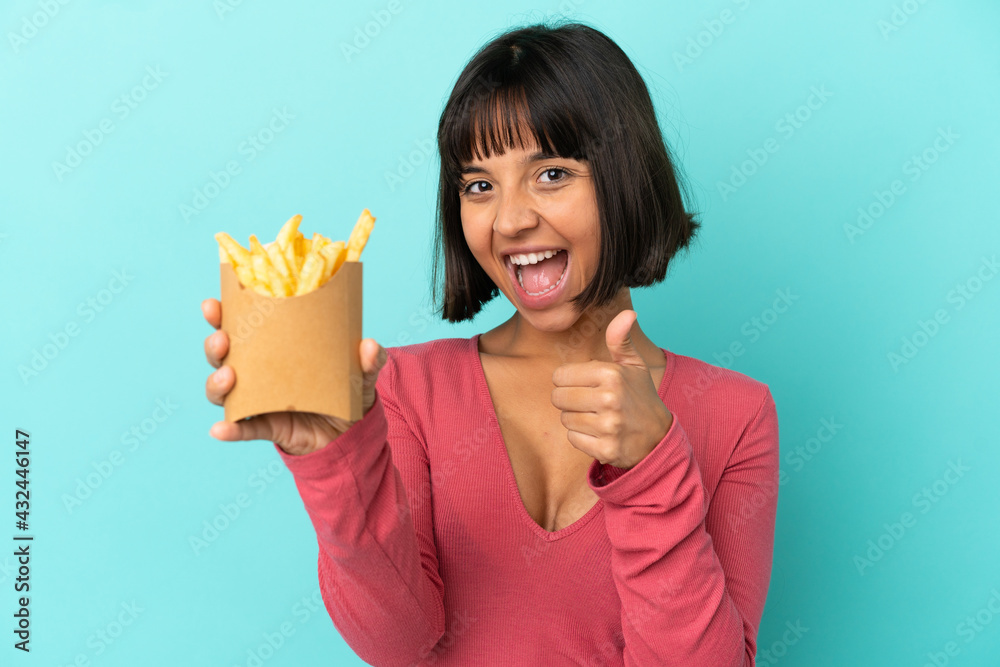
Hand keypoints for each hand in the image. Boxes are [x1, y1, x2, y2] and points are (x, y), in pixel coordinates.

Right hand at [201, 298, 386, 455]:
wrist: (353, 432)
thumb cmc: (348, 390)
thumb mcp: (362, 372)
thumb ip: (369, 359)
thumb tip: (370, 346)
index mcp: (275, 348)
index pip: (242, 326)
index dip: (222, 315)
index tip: (213, 305)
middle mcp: (258, 371)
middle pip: (223, 356)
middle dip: (214, 346)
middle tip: (222, 339)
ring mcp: (258, 399)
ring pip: (224, 391)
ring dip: (217, 383)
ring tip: (228, 376)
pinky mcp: (267, 427)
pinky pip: (243, 429)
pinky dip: (229, 430)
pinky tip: (220, 430)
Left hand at [550, 309, 672, 468]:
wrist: (658, 437)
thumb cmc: (639, 397)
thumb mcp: (633, 365)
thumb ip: (621, 339)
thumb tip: (628, 312)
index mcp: (611, 374)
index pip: (560, 376)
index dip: (568, 380)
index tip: (585, 385)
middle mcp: (609, 399)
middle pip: (558, 398)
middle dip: (569, 400)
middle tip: (589, 402)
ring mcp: (607, 426)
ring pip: (564, 419)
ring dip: (576, 419)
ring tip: (596, 417)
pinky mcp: (605, 449)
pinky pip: (573, 439)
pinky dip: (582, 438)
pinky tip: (599, 433)